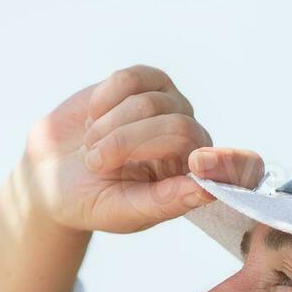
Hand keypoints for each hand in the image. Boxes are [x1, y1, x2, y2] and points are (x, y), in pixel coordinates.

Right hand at [20, 64, 265, 232]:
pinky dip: (104, 100)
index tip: (199, 164)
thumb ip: (166, 202)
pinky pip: (131, 78)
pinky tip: (94, 117)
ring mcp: (170, 105)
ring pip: (150, 102)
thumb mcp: (125, 212)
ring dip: (109, 128)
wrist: (50, 173)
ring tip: (92, 148)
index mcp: (196, 180)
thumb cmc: (90, 201)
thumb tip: (208, 189)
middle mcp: (192, 140)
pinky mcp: (144, 81)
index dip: (230, 162)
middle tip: (96, 163)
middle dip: (128, 145)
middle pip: (179, 129)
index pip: (240, 166)